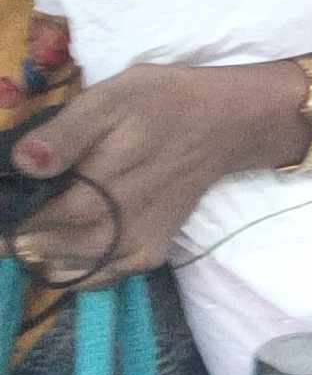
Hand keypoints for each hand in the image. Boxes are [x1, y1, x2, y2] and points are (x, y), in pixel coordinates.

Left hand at [11, 60, 299, 280]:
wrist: (226, 124)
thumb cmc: (162, 104)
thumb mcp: (112, 98)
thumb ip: (66, 133)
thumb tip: (25, 163)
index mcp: (98, 191)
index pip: (29, 227)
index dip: (7, 222)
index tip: (2, 206)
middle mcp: (115, 230)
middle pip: (42, 253)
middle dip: (19, 237)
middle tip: (13, 215)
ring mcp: (133, 248)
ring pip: (66, 270)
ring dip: (40, 254)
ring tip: (36, 226)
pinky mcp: (148, 255)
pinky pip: (97, 277)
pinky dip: (73, 268)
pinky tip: (66, 243)